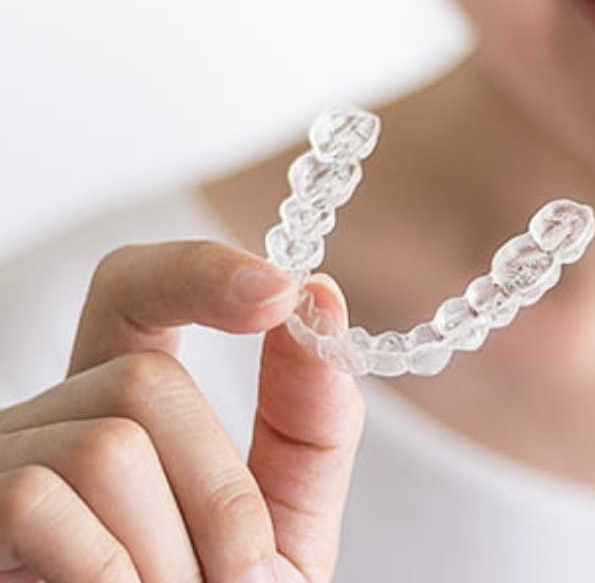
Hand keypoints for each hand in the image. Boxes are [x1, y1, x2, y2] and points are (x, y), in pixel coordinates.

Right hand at [0, 241, 363, 582]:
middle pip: (147, 382)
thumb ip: (307, 427)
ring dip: (173, 550)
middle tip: (237, 579)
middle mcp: (50, 421)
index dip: (198, 273)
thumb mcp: (278, 524)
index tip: (282, 291)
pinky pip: (42, 500)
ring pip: (109, 444)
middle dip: (221, 492)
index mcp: (125, 410)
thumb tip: (322, 302)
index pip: (135, 292)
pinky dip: (111, 572)